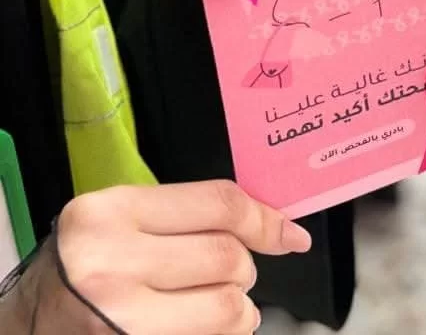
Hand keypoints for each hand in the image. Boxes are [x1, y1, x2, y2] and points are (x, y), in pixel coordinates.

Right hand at [2, 181, 311, 334]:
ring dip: (237, 309)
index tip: (289, 234)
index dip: (266, 219)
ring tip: (213, 303)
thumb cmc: (87, 265)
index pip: (219, 205)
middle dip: (243, 268)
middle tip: (227, 272)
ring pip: (227, 308)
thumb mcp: (121, 219)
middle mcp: (111, 264)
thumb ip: (185, 213)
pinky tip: (197, 326)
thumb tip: (270, 225)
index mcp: (110, 214)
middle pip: (229, 259)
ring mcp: (120, 318)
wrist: (32, 323)